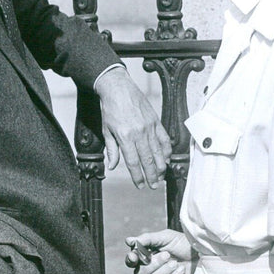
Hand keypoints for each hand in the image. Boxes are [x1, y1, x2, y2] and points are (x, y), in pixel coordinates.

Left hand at [95, 67, 171, 188]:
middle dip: (152, 176)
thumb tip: (113, 166)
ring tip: (161, 177)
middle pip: (148, 160)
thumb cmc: (110, 108)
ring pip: (159, 151)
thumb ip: (111, 150)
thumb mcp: (106, 130)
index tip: (140, 185)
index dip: (138, 176)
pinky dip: (167, 150)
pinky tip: (167, 159)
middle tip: (154, 186)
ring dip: (161, 166)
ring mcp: (149, 127)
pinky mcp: (156, 121)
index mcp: (125, 137)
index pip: (133, 162)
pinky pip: (164, 139)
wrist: (118, 88)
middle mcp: (139, 133)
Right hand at [124, 229, 193, 273]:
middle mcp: (151, 271)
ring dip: (162, 272)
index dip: (131, 260)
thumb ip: (147, 239)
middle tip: (167, 255)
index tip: (135, 256)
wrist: (204, 255)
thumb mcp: (166, 237)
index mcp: (148, 257)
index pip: (132, 262)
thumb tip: (128, 241)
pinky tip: (181, 270)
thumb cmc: (184, 244)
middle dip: (153, 264)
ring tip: (175, 263)